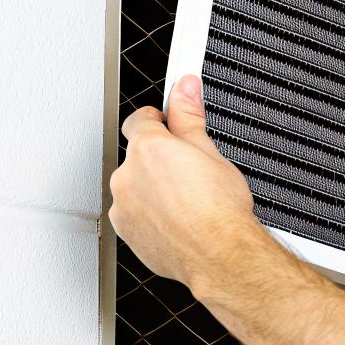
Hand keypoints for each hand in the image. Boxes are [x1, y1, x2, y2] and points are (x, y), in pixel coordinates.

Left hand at [110, 74, 265, 287]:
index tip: (170, 127)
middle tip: (188, 172)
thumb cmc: (219, 212)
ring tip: (186, 201)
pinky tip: (178, 221)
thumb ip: (189, 116)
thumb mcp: (210, 152)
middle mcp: (127, 176)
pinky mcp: (127, 233)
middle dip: (159, 161)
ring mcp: (124, 207)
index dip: (158, 122)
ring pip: (136, 187)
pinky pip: (135, 215)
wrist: (221, 256)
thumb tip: (185, 88)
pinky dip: (151, 216)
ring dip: (153, 190)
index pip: (140, 120)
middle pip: (138, 156)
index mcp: (147, 149)